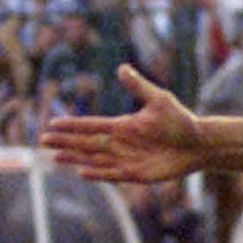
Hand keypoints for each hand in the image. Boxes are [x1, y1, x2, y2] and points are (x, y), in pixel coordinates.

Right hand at [42, 64, 204, 182]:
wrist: (199, 144)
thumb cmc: (180, 121)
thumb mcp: (159, 100)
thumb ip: (138, 87)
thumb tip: (122, 68)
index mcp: (122, 125)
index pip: (91, 125)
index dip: (72, 125)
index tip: (52, 124)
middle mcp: (120, 143)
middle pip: (87, 143)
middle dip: (65, 143)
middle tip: (43, 142)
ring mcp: (126, 159)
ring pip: (94, 159)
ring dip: (75, 158)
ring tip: (55, 158)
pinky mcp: (135, 174)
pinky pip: (112, 174)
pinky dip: (97, 173)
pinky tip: (81, 172)